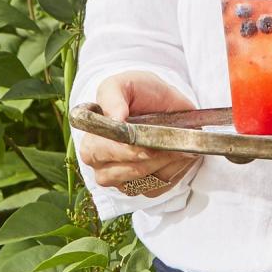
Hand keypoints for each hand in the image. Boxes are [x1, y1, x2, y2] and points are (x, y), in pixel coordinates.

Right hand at [78, 70, 200, 197]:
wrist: (162, 101)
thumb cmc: (138, 91)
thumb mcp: (123, 84)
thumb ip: (113, 95)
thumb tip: (114, 118)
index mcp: (91, 139)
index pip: (101, 152)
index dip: (125, 150)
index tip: (145, 142)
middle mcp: (100, 163)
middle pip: (124, 171)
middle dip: (151, 156)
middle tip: (171, 140)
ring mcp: (121, 178)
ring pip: (142, 181)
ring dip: (165, 163)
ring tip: (178, 144)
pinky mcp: (142, 187)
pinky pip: (157, 188)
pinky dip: (174, 172)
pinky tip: (179, 154)